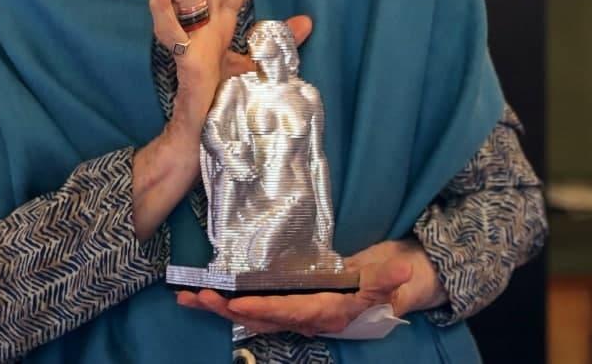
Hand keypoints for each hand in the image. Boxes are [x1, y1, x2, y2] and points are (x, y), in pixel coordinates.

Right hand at [148, 0, 274, 130]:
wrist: (199, 134)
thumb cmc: (221, 98)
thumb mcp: (257, 65)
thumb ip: (277, 42)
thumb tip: (306, 20)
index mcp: (220, 22)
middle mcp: (204, 23)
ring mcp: (190, 37)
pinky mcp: (182, 57)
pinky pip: (168, 28)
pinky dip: (161, 6)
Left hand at [175, 239, 444, 336]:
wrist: (394, 281)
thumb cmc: (388, 275)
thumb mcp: (390, 275)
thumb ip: (389, 277)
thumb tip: (401, 273)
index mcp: (328, 311)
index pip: (290, 311)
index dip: (263, 308)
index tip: (236, 302)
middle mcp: (308, 316)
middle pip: (262, 317)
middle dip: (228, 308)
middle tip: (200, 296)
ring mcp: (296, 311)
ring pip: (252, 314)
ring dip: (220, 307)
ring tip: (190, 297)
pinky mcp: (288, 303)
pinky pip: (254, 307)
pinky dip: (227, 302)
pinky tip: (200, 297)